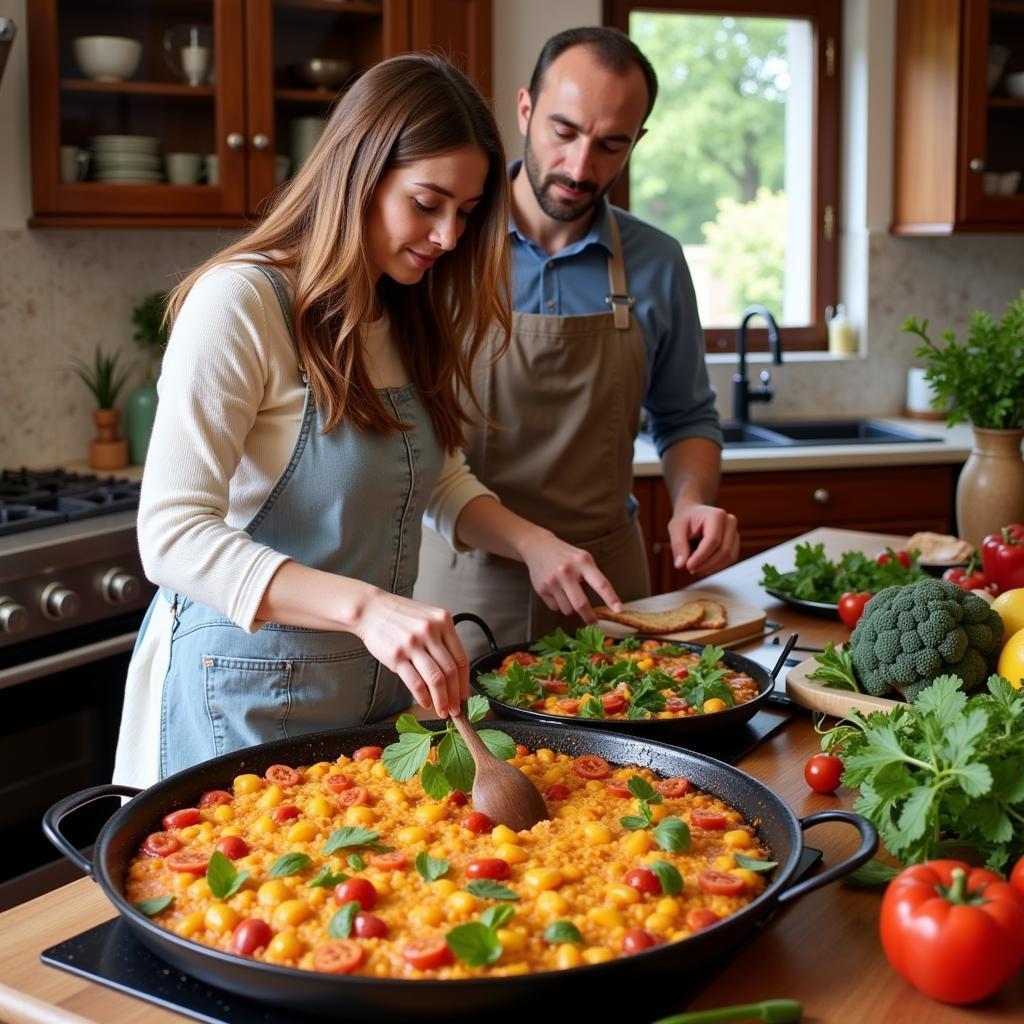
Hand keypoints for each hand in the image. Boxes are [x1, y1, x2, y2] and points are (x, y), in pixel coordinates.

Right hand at [354, 590, 468, 718]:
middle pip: (450, 671)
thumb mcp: (427, 618)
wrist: (370, 609)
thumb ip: (442, 639)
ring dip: (441, 700)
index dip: (464, 682)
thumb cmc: (400, 616)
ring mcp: (413, 643)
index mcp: (443, 621)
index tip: (464, 696)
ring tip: (442, 711)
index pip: (461, 658)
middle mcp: (431, 631)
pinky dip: (423, 697)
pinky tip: (425, 703)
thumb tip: (454, 673)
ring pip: (436, 679)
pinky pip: (415, 682)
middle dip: (455, 696)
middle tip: (455, 710)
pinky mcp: (396, 656)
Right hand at [518, 530, 622, 623]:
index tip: (619, 610)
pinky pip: (555, 607)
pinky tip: (555, 591)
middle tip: (593, 622)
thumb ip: (592, 577)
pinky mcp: (541, 588)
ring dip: (571, 607)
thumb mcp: (583, 559)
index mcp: (583, 562)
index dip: (611, 598)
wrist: (537, 546)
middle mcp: (567, 571)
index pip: (601, 583)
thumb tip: (603, 602)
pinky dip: (558, 604)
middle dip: (589, 616)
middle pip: (581, 604)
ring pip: (567, 609)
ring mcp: (552, 580)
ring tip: (567, 593)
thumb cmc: (566, 555)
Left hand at [667, 504, 739, 576]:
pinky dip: (715, 566)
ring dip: (711, 567)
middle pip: (724, 550)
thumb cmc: (685, 519)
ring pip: (728, 557)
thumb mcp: (675, 528)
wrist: (693, 514)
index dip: (701, 556)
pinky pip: (729, 560)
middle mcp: (729, 522)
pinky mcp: (734, 544)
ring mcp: (734, 533)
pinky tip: (702, 566)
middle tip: (689, 569)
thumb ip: (678, 545)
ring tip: (695, 568)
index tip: (688, 566)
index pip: (713, 540)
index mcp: (716, 515)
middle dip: (706, 564)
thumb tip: (680, 565)